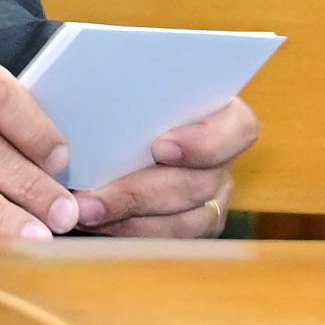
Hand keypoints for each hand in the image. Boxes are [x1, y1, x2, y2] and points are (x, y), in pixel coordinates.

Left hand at [70, 97, 259, 237]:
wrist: (111, 120)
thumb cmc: (123, 96)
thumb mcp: (123, 82)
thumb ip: (123, 87)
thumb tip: (92, 98)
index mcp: (222, 113)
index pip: (239, 128)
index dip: (205, 141)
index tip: (159, 147)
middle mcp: (224, 159)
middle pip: (200, 184)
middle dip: (139, 192)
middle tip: (90, 198)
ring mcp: (213, 197)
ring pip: (185, 221)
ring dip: (130, 218)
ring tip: (85, 212)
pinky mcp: (194, 226)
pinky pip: (170, 242)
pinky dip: (131, 233)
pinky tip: (95, 223)